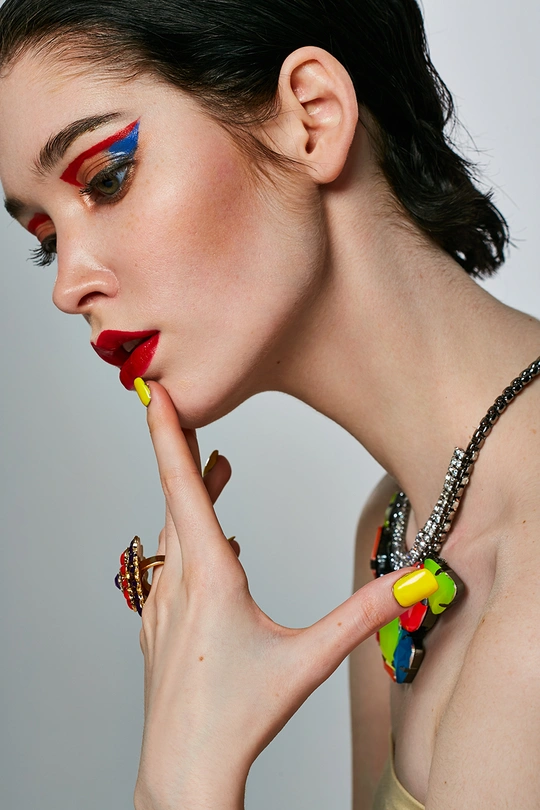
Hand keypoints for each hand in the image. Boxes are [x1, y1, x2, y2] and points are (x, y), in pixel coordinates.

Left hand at [134, 382, 415, 809]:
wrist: (183, 769)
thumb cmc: (238, 717)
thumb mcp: (308, 661)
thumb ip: (359, 618)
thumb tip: (406, 585)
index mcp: (209, 577)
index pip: (183, 486)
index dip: (167, 432)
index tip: (152, 391)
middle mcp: (177, 582)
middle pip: (176, 499)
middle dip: (187, 451)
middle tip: (195, 412)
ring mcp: (160, 604)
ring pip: (174, 531)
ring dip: (194, 495)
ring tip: (218, 468)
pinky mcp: (157, 624)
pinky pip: (171, 563)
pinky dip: (190, 536)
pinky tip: (216, 546)